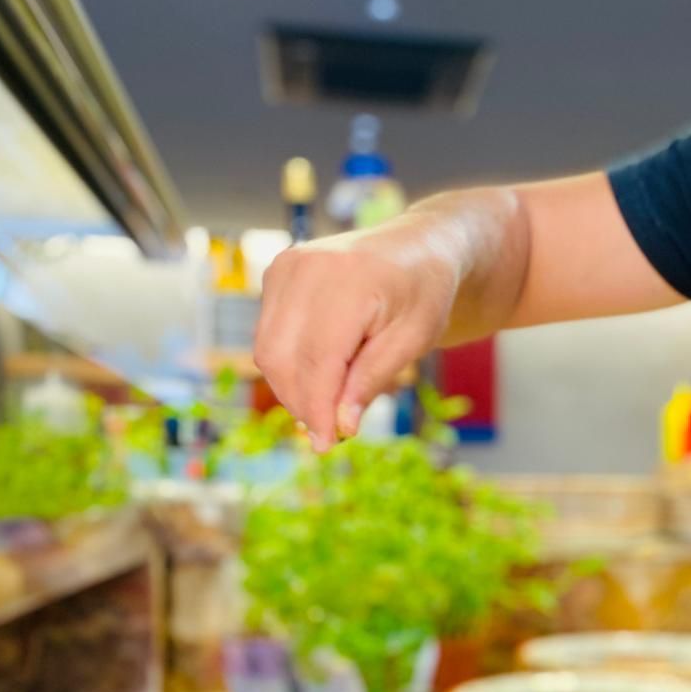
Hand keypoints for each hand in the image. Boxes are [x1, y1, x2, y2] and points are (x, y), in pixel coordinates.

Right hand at [254, 218, 460, 451]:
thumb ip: (372, 379)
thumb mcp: (413, 340)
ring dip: (292, 388)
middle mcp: (307, 268)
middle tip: (328, 434)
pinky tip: (321, 376)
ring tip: (327, 407)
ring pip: (268, 350)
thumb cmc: (423, 293)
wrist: (417, 246)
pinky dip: (289, 365)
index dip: (317, 409)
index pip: (317, 360)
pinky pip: (269, 335)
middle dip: (300, 403)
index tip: (326, 445)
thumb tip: (339, 425)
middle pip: (281, 358)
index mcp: (349, 281)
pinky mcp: (277, 273)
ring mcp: (286, 267)